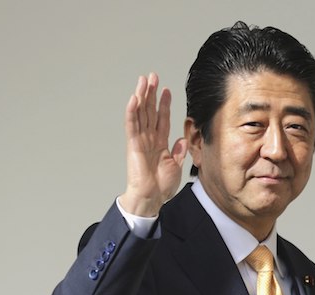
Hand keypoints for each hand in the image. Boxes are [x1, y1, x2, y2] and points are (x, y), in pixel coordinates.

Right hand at [120, 73, 187, 216]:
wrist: (151, 198)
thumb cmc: (161, 186)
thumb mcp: (175, 166)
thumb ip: (178, 151)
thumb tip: (183, 139)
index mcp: (159, 143)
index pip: (161, 118)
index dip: (164, 104)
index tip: (167, 90)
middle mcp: (149, 138)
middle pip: (149, 111)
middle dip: (151, 94)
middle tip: (153, 76)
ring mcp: (140, 140)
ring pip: (140, 114)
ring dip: (141, 96)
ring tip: (143, 80)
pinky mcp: (133, 145)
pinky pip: (132, 126)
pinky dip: (132, 112)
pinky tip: (134, 99)